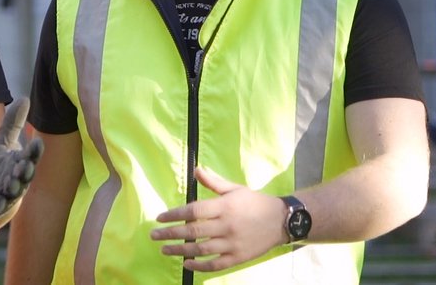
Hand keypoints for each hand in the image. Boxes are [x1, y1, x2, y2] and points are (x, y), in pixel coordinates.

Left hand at [0, 97, 44, 221]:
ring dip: (13, 187)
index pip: (31, 156)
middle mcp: (18, 179)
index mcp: (22, 163)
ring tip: (10, 182)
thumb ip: (13, 123)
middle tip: (25, 164)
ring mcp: (8, 193)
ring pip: (14, 191)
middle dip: (26, 170)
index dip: (34, 152)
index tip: (37, 142)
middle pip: (25, 175)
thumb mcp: (2, 141)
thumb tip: (25, 98)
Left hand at [150, 166, 286, 271]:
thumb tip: (196, 169)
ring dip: (180, 250)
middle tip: (154, 235)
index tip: (160, 218)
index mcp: (224, 206)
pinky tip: (186, 264)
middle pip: (193, 231)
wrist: (282, 220)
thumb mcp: (235, 188)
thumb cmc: (254, 202)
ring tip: (164, 249)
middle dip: (170, 234)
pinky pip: (216, 264)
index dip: (174, 215)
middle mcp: (227, 225)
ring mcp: (233, 243)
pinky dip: (200, 266)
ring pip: (201, 249)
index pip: (194, 211)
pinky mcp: (239, 257)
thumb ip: (214, 182)